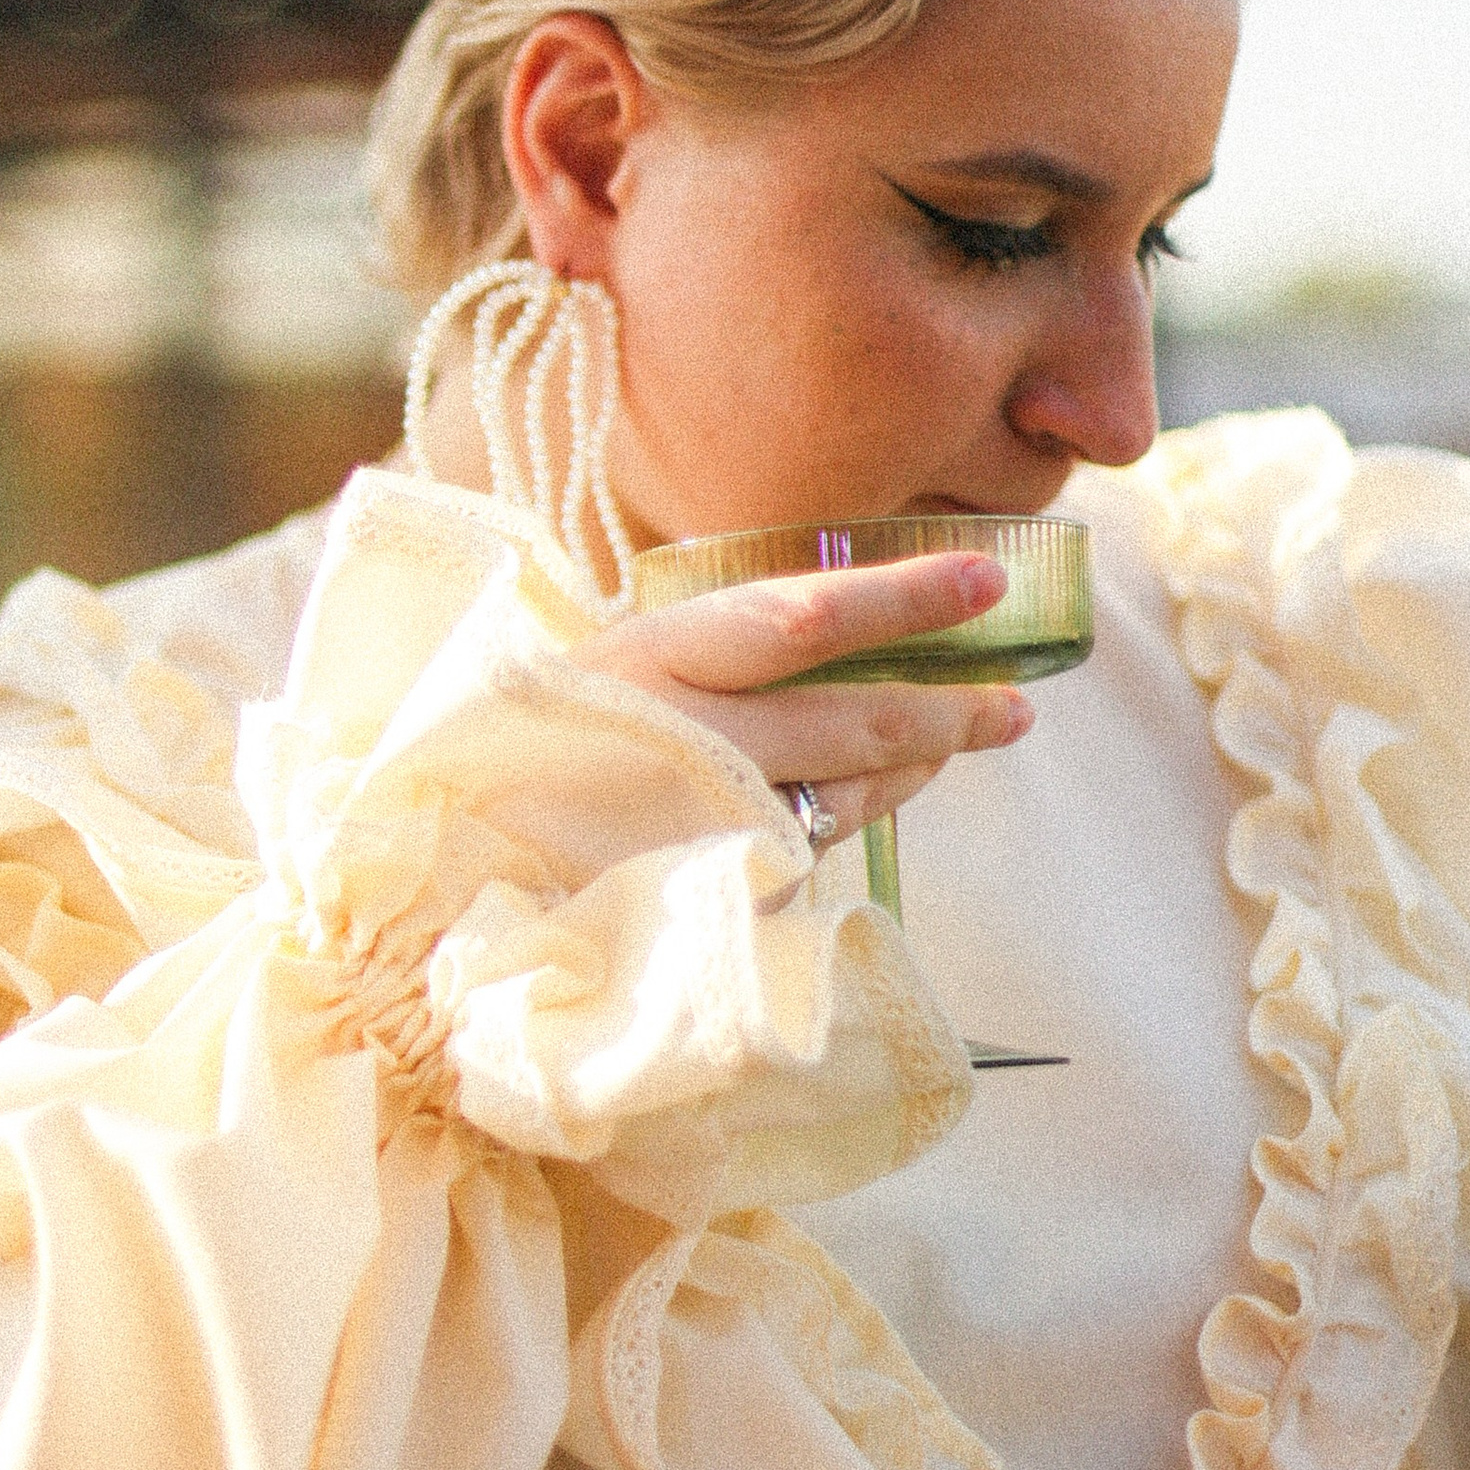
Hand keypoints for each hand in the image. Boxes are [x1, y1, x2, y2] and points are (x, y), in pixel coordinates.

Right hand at [571, 549, 1030, 846]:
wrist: (456, 866)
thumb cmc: (534, 746)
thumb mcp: (608, 666)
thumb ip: (708, 648)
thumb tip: (834, 617)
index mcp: (655, 658)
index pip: (803, 618)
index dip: (903, 598)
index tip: (984, 579)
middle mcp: (691, 739)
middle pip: (856, 719)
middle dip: (951, 709)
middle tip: (1014, 702)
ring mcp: (708, 824)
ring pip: (852, 791)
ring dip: (917, 765)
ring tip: (959, 737)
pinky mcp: (718, 890)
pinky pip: (811, 844)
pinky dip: (850, 813)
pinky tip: (872, 793)